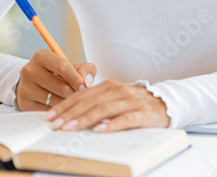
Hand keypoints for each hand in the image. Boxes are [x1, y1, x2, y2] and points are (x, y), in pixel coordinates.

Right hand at [14, 49, 96, 112]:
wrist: (32, 84)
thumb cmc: (56, 74)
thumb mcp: (70, 67)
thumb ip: (85, 70)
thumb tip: (87, 82)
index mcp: (41, 56)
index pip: (63, 67)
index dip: (77, 79)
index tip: (85, 87)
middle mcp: (30, 70)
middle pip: (61, 87)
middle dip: (74, 94)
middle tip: (80, 98)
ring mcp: (25, 88)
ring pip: (55, 101)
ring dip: (67, 104)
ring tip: (72, 103)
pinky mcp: (24, 104)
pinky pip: (47, 112)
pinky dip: (57, 112)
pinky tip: (61, 109)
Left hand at [43, 79, 169, 131]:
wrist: (167, 103)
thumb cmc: (136, 103)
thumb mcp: (115, 98)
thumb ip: (97, 102)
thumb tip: (69, 115)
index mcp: (110, 86)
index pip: (83, 95)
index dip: (65, 105)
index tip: (49, 116)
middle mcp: (120, 90)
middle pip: (91, 102)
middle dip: (70, 113)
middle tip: (54, 124)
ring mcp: (132, 101)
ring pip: (105, 109)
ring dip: (86, 118)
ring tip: (70, 128)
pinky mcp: (144, 113)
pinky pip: (126, 118)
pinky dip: (112, 124)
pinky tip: (100, 131)